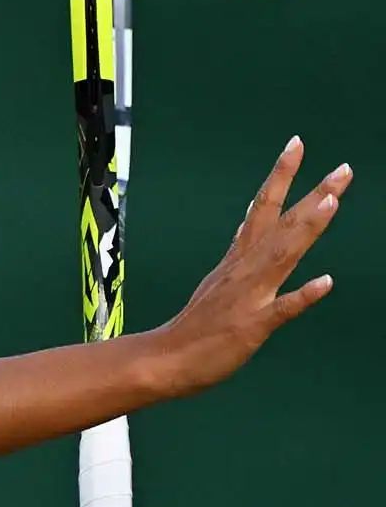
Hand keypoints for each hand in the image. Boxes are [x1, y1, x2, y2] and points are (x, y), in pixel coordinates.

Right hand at [151, 137, 349, 396]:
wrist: (163, 361)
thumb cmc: (194, 329)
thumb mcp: (219, 282)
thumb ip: (240, 252)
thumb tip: (251, 219)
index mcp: (238, 260)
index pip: (261, 208)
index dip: (280, 176)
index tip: (297, 145)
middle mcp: (244, 270)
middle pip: (280, 224)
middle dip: (312, 194)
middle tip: (343, 169)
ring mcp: (249, 296)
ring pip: (282, 254)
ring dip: (306, 227)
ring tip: (332, 201)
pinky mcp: (251, 326)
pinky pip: (281, 309)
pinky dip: (303, 295)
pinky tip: (326, 282)